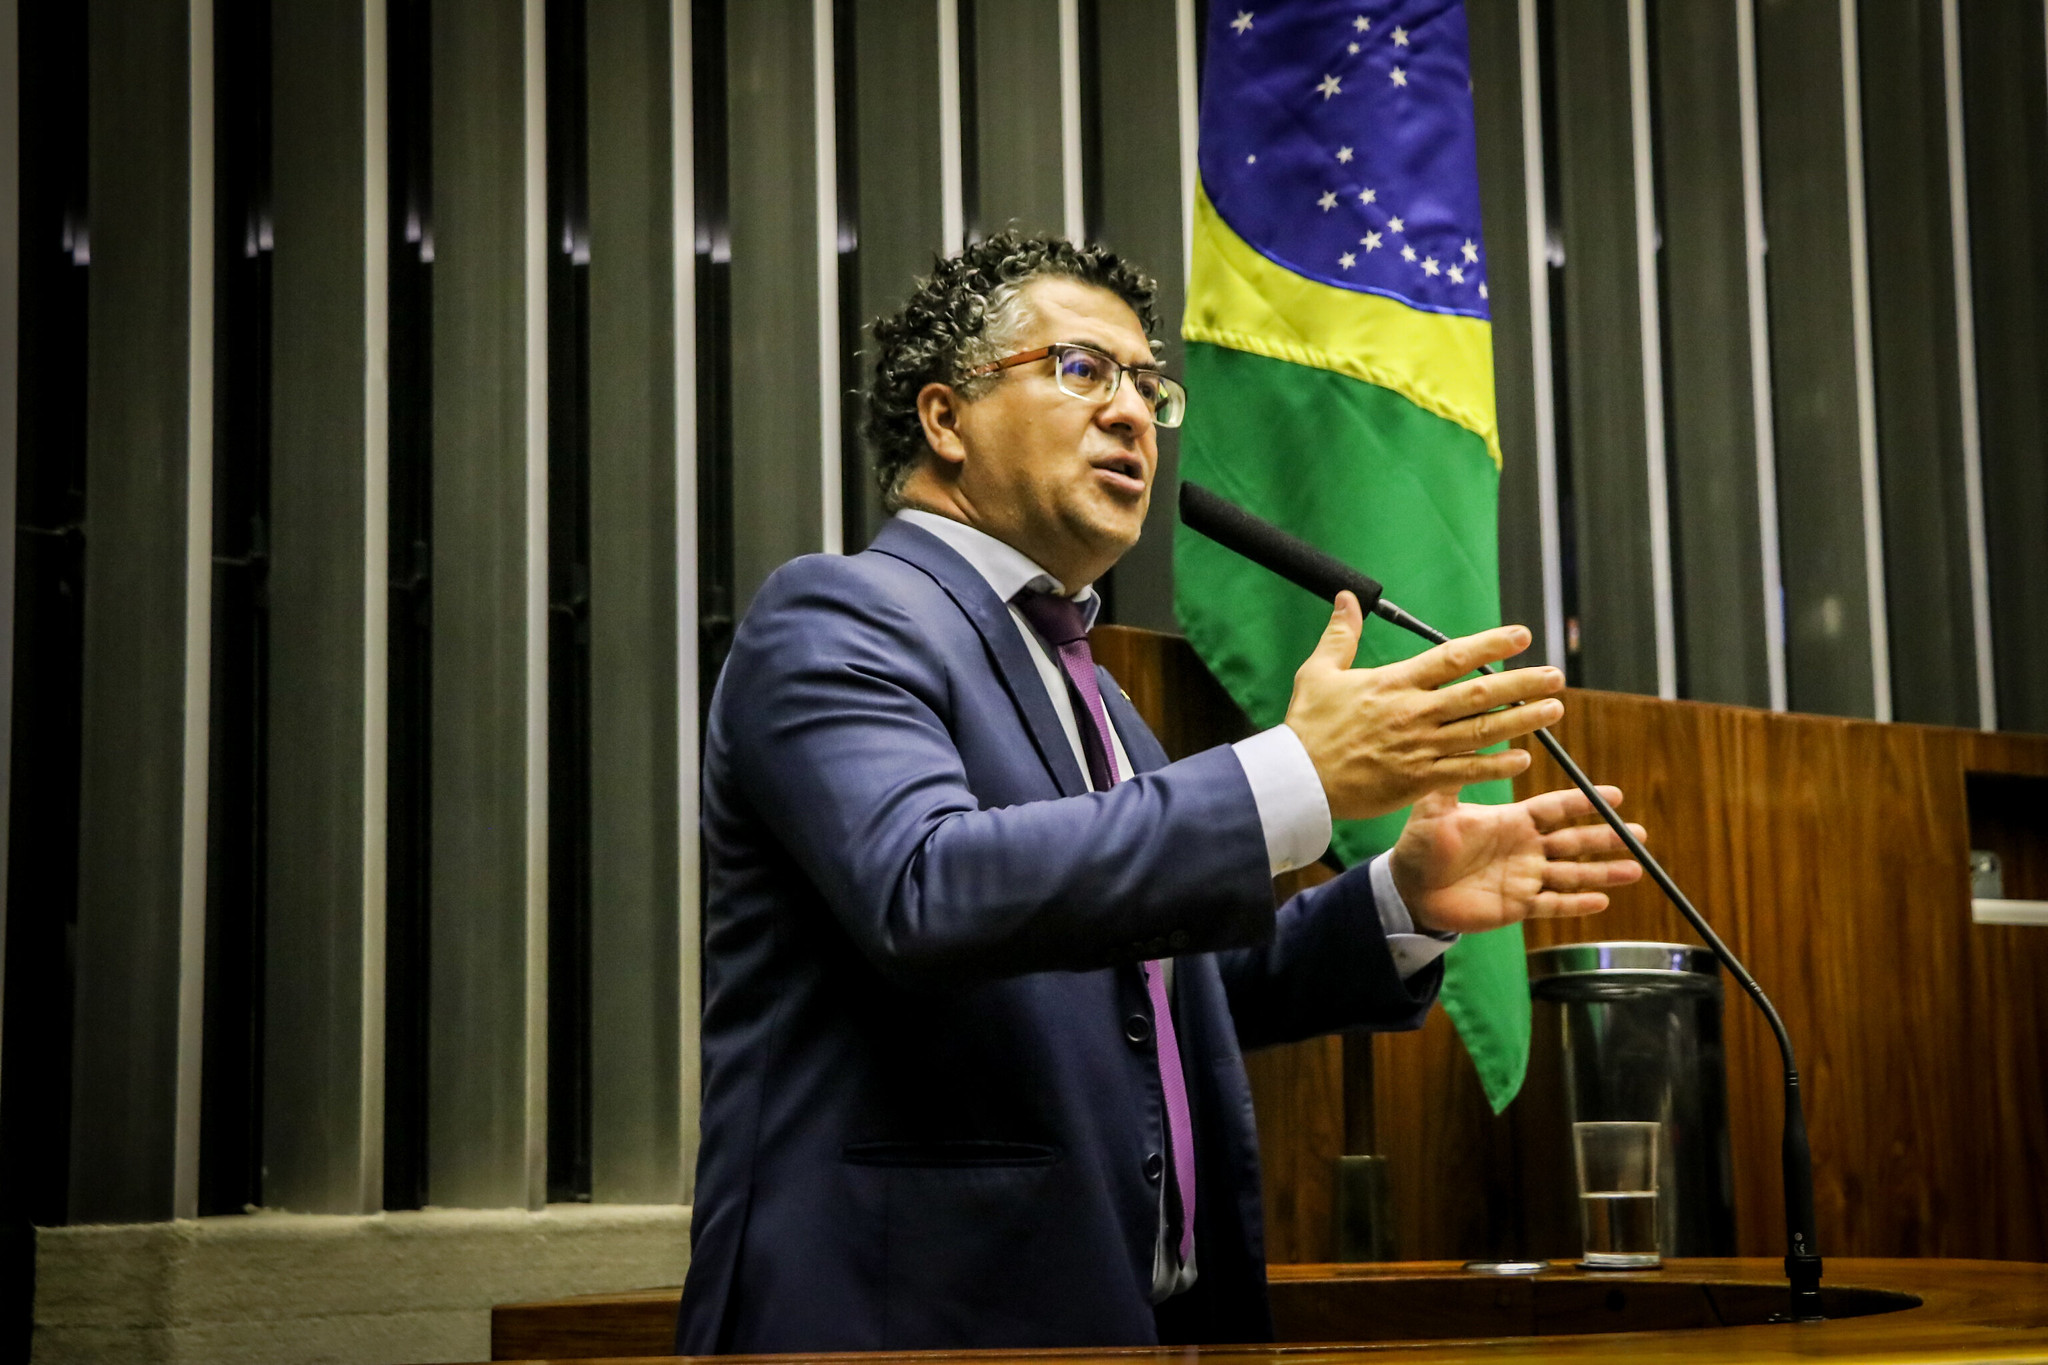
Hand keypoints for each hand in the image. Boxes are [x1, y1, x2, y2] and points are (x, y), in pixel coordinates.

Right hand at [1283, 592, 1565, 821]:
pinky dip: (1496, 766)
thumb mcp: (1317, 673)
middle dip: (1522, 683)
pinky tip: (1522, 758)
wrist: (1297, 781)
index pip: (1451, 658)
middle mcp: (1413, 713)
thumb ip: (1340, 635)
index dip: (1489, 645)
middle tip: (1555, 675)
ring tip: (1553, 710)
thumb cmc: (1307, 727)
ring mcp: (1419, 748)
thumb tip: (1345, 597)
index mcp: (1394, 683)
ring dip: (1521, 720)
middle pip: (1478, 694)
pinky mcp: (1418, 780)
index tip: (1521, 636)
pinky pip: (1466, 772)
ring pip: (1481, 732)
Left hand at [1389, 785, 1645, 933]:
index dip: (1583, 803)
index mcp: (1512, 822)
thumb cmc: (1421, 845)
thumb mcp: (1435, 808)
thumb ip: (1452, 777)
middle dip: (1606, 838)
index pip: (1556, 809)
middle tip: (1639, 834)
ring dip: (1603, 872)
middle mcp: (1525, 848)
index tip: (1614, 796)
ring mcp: (1524, 877)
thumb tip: (1463, 738)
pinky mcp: (1517, 905)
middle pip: (1574, 841)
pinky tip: (1601, 902)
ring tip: (1635, 868)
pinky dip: (1577, 905)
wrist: (1409, 887)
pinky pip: (1552, 905)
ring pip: (1572, 874)